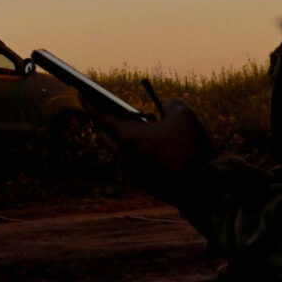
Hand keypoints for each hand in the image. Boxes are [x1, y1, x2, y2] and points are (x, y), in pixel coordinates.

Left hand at [97, 99, 214, 205]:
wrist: (201, 187)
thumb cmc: (189, 148)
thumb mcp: (183, 114)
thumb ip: (170, 104)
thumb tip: (167, 106)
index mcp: (129, 138)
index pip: (103, 116)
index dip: (91, 103)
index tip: (80, 94)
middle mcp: (126, 157)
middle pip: (105, 137)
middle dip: (103, 123)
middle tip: (107, 113)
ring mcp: (134, 173)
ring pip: (123, 152)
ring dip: (128, 139)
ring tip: (146, 127)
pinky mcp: (146, 185)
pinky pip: (137, 164)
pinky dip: (141, 153)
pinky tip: (158, 148)